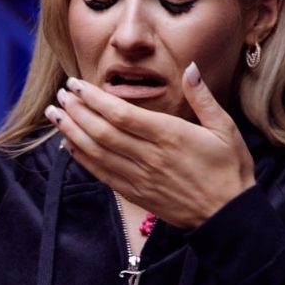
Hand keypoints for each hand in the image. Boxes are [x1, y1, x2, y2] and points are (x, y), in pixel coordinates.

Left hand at [44, 62, 255, 228]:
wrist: (228, 216)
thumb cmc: (229, 170)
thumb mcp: (225, 129)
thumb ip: (203, 98)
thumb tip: (190, 68)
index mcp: (170, 136)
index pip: (121, 114)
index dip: (94, 99)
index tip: (76, 85)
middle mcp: (150, 157)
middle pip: (102, 131)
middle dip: (76, 111)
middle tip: (59, 96)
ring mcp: (140, 177)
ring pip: (97, 152)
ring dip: (72, 132)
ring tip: (55, 115)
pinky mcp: (136, 194)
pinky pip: (103, 174)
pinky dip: (83, 159)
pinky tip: (68, 145)